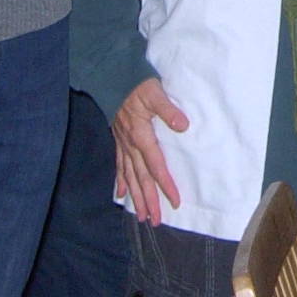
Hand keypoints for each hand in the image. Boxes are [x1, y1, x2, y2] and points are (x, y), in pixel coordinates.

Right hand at [113, 77, 186, 223]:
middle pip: (141, 178)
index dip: (165, 185)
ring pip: (129, 176)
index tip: (174, 201)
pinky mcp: (118, 140)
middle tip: (154, 221)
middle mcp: (130, 144)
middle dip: (148, 200)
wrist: (113, 76)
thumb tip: (183, 126)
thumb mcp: (155, 93)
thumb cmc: (136, 84)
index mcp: (140, 135)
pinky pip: (119, 165)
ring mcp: (122, 144)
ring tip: (140, 216)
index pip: (155, 166)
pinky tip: (121, 195)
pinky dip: (120, 181)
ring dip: (135, 197)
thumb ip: (168, 110)